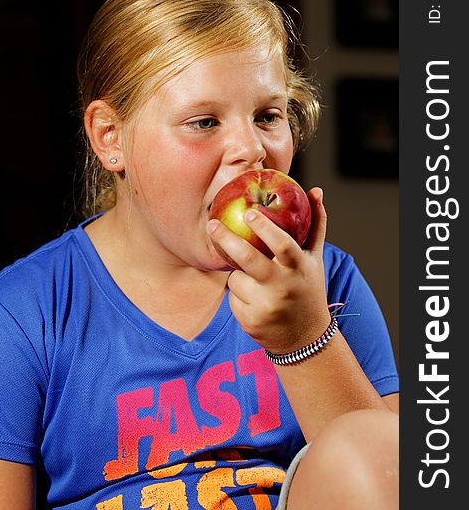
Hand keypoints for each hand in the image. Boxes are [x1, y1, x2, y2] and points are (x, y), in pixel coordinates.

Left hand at [206, 187, 329, 353]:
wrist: (305, 338)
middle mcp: (283, 287)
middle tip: (212, 225)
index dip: (265, 227)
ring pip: (235, 279)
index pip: (283, 244)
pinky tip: (254, 302)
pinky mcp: (250, 322)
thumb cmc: (308, 289)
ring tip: (257, 283)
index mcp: (299, 268)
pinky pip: (232, 299)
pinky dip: (238, 296)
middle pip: (248, 259)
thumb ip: (315, 225)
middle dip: (227, 239)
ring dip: (238, 276)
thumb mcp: (315, 259)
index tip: (248, 211)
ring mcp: (266, 306)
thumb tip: (315, 190)